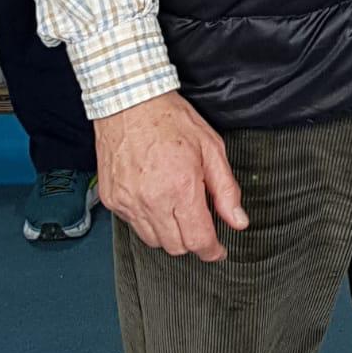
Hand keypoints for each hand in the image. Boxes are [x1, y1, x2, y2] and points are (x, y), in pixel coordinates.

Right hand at [94, 91, 248, 262]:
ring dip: (170, 232)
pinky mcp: (113, 201)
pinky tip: (156, 199)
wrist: (129, 102)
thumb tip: (238, 220)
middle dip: (192, 240)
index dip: (212, 250)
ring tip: (176, 206)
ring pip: (154, 241)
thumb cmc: (170, 118)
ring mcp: (129, 203)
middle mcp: (152, 201)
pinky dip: (148, 220)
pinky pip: (134, 226)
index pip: (198, 239)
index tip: (218, 250)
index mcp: (181, 187)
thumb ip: (226, 189)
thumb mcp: (211, 147)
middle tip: (200, 221)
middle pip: (176, 246)